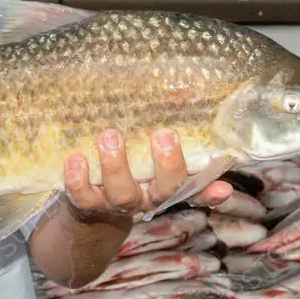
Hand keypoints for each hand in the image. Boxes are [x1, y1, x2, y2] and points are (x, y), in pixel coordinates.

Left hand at [63, 127, 232, 218]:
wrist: (89, 208)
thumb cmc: (127, 164)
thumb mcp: (146, 149)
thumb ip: (164, 127)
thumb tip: (184, 90)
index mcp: (168, 183)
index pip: (196, 187)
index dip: (211, 189)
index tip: (224, 180)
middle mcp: (148, 195)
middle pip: (165, 189)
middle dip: (167, 164)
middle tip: (163, 134)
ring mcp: (118, 202)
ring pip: (123, 193)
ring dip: (116, 165)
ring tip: (109, 135)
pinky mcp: (89, 204)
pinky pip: (84, 197)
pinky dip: (78, 180)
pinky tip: (75, 158)